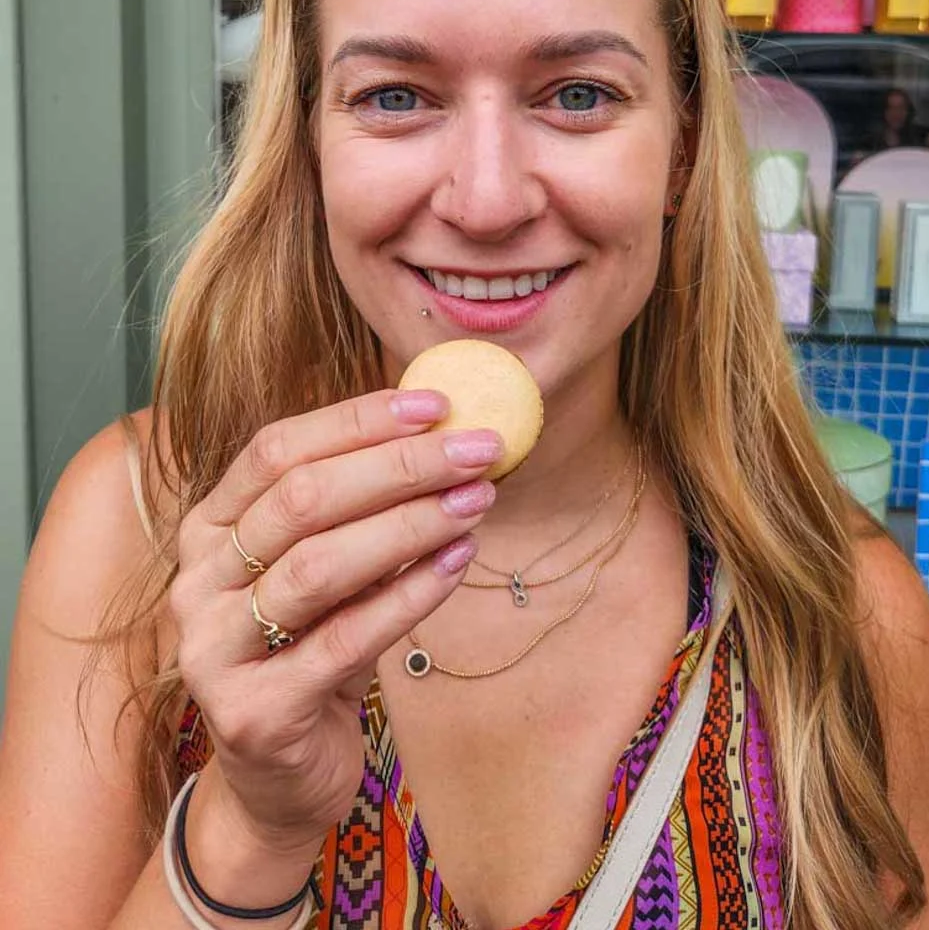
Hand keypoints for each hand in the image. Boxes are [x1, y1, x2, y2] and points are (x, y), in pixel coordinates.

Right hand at [169, 388, 501, 853]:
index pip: (276, 449)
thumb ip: (359, 512)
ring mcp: (214, 648)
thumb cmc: (312, 651)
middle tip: (477, 449)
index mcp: (209, 528)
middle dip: (400, 465)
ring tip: (476, 501)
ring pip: (320, 564)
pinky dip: (410, 595)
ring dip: (410, 524)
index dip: (357, 420)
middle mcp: (197, 580)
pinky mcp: (254, 711)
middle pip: (301, 498)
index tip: (436, 404)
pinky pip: (346, 639)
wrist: (280, 777)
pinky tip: (458, 563)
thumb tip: (444, 438)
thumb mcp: (327, 571)